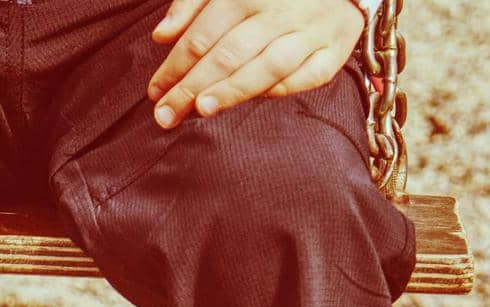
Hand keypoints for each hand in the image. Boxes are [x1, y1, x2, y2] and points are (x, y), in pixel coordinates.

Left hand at [147, 0, 363, 127]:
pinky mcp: (333, 50)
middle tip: (167, 114)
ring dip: (234, 89)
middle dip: (194, 85)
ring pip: (269, 65)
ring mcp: (310, 30)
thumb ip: (191, 5)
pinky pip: (309, 75)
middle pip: (230, 52)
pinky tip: (257, 99)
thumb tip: (161, 35)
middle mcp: (279, 10)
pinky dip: (283, 88)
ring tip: (203, 109)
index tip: (155, 92)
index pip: (204, 33)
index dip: (176, 64)